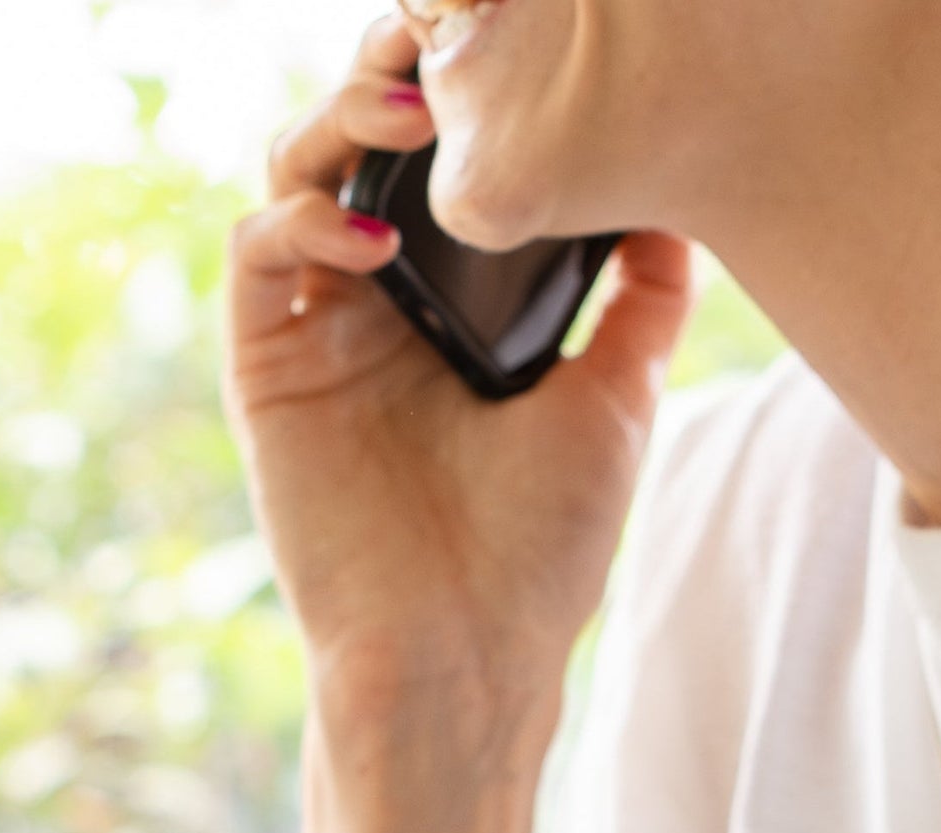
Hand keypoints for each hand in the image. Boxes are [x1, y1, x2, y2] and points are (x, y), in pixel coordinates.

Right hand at [230, 13, 692, 717]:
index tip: (511, 37)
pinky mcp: (265, 372)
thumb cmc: (536, 553)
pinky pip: (257, 255)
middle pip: (352, 135)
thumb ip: (641, 300)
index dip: (456, 83)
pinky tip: (378, 234)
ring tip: (411, 108)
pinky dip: (307, 217)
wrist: (467, 661)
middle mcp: (370, 299)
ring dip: (340, 118)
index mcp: (445, 296)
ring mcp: (313, 330)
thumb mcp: (616, 400)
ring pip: (290, 170)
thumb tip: (683, 206)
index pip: (434, 152)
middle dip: (387, 69)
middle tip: (442, 37)